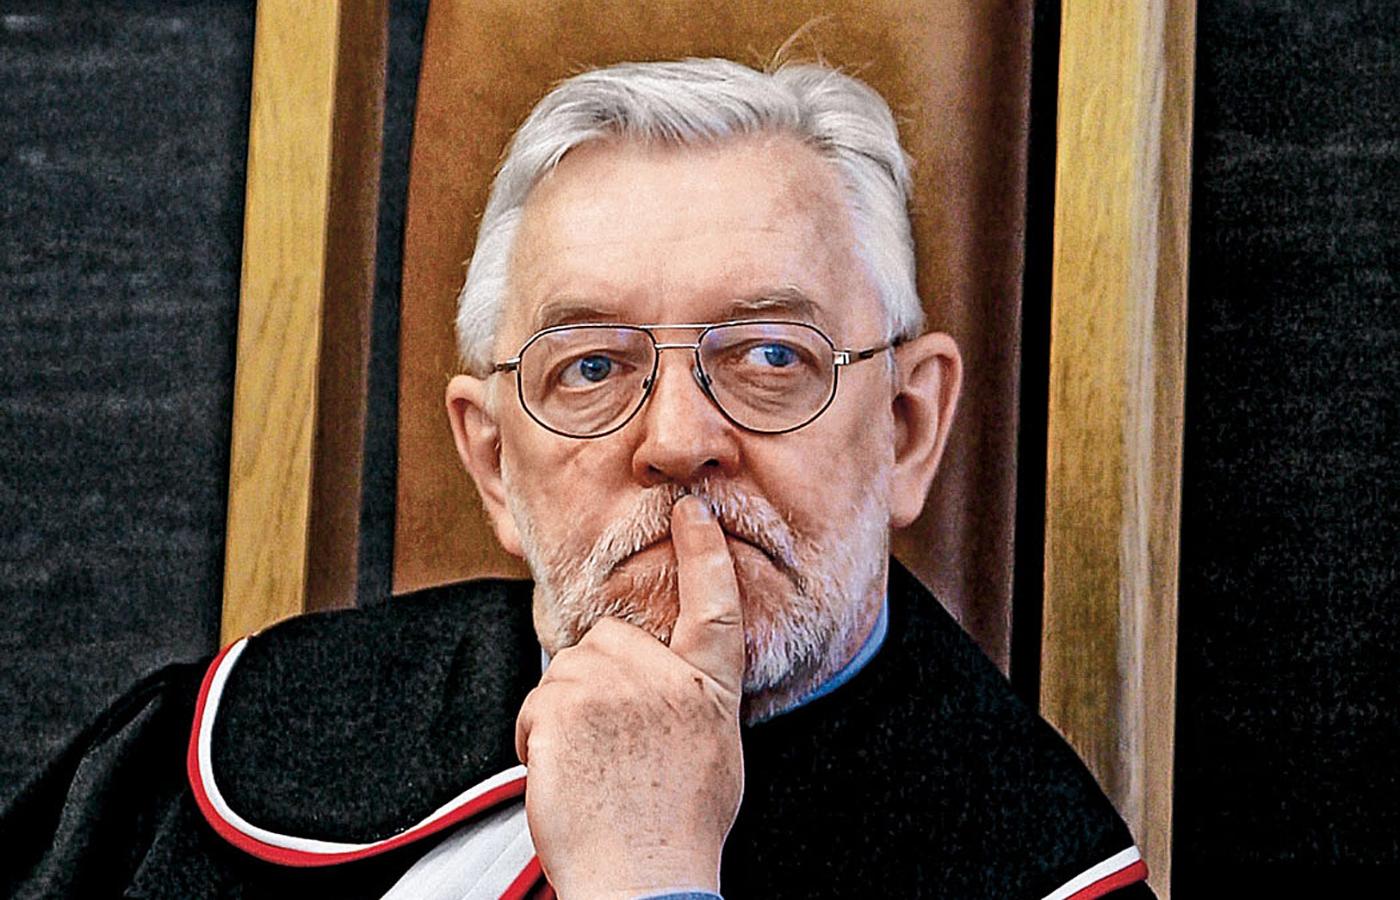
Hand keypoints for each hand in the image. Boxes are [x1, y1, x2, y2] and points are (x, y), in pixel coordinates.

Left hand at [514, 496, 745, 898]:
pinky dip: (537, 738)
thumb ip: (693, 703)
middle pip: (609, 638)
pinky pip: (537, 704)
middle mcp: (665, 676)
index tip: (693, 512)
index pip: (715, 605)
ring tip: (591, 766)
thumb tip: (670, 687)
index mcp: (709, 688)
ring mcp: (614, 686)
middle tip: (608, 741)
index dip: (705, 554)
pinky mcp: (564, 703)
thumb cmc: (677, 828)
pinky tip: (566, 775)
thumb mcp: (714, 754)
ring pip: (567, 671)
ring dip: (564, 712)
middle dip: (595, 678)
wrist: (644, 876)